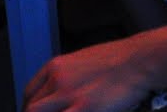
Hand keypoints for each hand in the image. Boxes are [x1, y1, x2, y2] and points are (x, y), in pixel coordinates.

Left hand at [23, 39, 154, 111]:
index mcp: (56, 66)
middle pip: (32, 107)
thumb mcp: (83, 59)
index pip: (29, 92)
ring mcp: (69, 96)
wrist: (138, 60)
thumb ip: (67, 75)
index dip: (28, 107)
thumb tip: (60, 89)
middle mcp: (58, 80)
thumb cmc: (118, 59)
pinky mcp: (84, 108)